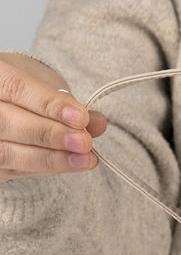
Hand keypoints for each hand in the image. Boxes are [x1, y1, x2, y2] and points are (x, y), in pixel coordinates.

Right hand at [0, 52, 107, 183]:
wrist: (6, 100)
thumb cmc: (28, 89)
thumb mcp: (48, 85)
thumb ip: (69, 103)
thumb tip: (97, 123)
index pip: (17, 89)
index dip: (50, 105)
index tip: (81, 117)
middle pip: (8, 124)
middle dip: (51, 135)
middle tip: (85, 142)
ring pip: (8, 153)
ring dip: (51, 159)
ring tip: (85, 159)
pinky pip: (14, 169)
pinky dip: (46, 168)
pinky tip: (71, 165)